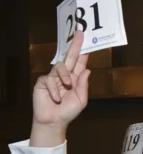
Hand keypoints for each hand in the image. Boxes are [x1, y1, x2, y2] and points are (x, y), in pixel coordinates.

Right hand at [31, 31, 89, 145]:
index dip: (84, 52)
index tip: (87, 41)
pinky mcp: (43, 81)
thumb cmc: (68, 111)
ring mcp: (53, 77)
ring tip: (66, 88)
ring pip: (60, 67)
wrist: (54, 121)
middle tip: (79, 33)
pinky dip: (55, 90)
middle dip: (75, 45)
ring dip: (65, 78)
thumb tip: (87, 70)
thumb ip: (83, 85)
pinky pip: (50, 79)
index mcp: (76, 79)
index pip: (80, 63)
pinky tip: (56, 98)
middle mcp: (65, 75)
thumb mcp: (81, 99)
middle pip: (70, 57)